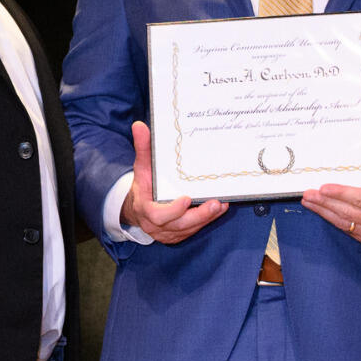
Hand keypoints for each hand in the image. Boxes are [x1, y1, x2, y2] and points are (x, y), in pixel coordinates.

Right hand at [126, 120, 229, 242]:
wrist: (140, 207)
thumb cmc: (144, 185)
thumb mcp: (142, 167)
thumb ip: (143, 148)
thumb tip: (139, 126)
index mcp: (146, 209)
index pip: (158, 215)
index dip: (173, 210)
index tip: (186, 199)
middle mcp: (157, 225)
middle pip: (179, 224)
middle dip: (199, 215)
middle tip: (215, 203)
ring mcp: (169, 232)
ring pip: (190, 228)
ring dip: (207, 217)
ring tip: (221, 204)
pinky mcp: (180, 234)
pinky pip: (195, 229)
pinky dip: (208, 219)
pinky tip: (220, 208)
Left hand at [302, 131, 360, 248]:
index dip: (342, 194)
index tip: (325, 187)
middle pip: (348, 210)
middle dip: (326, 202)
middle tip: (309, 192)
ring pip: (343, 221)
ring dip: (323, 210)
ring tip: (308, 199)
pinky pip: (344, 228)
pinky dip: (329, 218)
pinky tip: (317, 209)